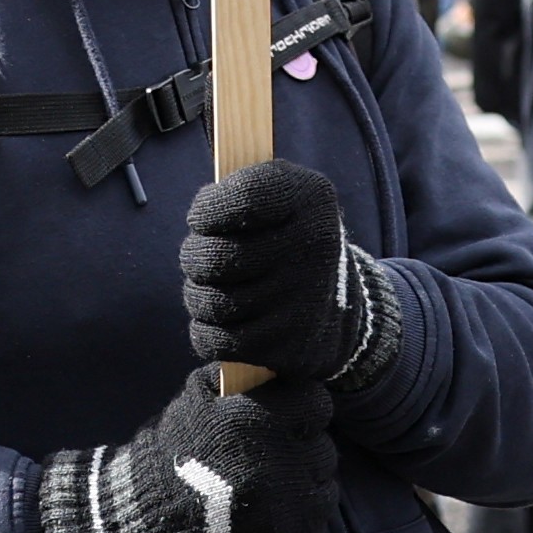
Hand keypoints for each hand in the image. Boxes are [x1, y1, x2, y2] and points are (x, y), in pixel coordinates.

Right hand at [37, 369, 339, 532]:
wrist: (140, 531)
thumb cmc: (168, 457)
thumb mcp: (196, 399)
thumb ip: (242, 378)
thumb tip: (278, 369)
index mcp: (260, 424)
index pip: (316, 404)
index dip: (298, 410)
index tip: (280, 421)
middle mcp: (282, 468)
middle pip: (324, 449)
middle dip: (300, 450)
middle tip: (268, 460)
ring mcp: (289, 516)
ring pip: (324, 490)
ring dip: (302, 487)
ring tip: (265, 492)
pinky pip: (313, 530)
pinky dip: (295, 524)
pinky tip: (263, 521)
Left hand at [180, 159, 388, 388]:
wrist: (338, 303)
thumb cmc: (287, 237)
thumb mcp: (279, 191)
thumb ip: (239, 186)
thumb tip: (201, 213)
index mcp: (310, 198)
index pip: (243, 198)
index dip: (207, 210)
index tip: (201, 219)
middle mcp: (313, 248)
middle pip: (215, 256)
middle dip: (194, 257)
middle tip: (202, 257)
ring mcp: (303, 301)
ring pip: (211, 302)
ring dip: (199, 296)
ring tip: (214, 287)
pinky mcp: (290, 347)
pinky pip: (218, 341)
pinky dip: (208, 332)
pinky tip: (223, 320)